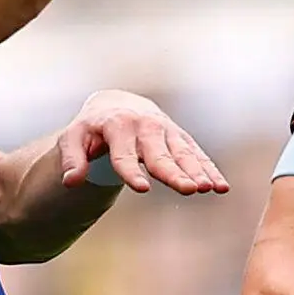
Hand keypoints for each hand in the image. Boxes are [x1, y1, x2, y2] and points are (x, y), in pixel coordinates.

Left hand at [60, 90, 228, 197]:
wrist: (119, 105)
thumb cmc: (92, 128)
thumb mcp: (74, 137)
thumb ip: (72, 158)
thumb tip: (71, 182)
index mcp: (118, 126)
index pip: (123, 154)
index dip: (131, 171)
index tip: (142, 188)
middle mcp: (145, 126)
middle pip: (160, 154)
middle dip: (175, 172)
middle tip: (189, 189)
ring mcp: (166, 131)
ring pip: (183, 154)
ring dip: (197, 171)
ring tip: (210, 188)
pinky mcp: (180, 138)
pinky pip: (197, 155)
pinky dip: (209, 169)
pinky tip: (222, 186)